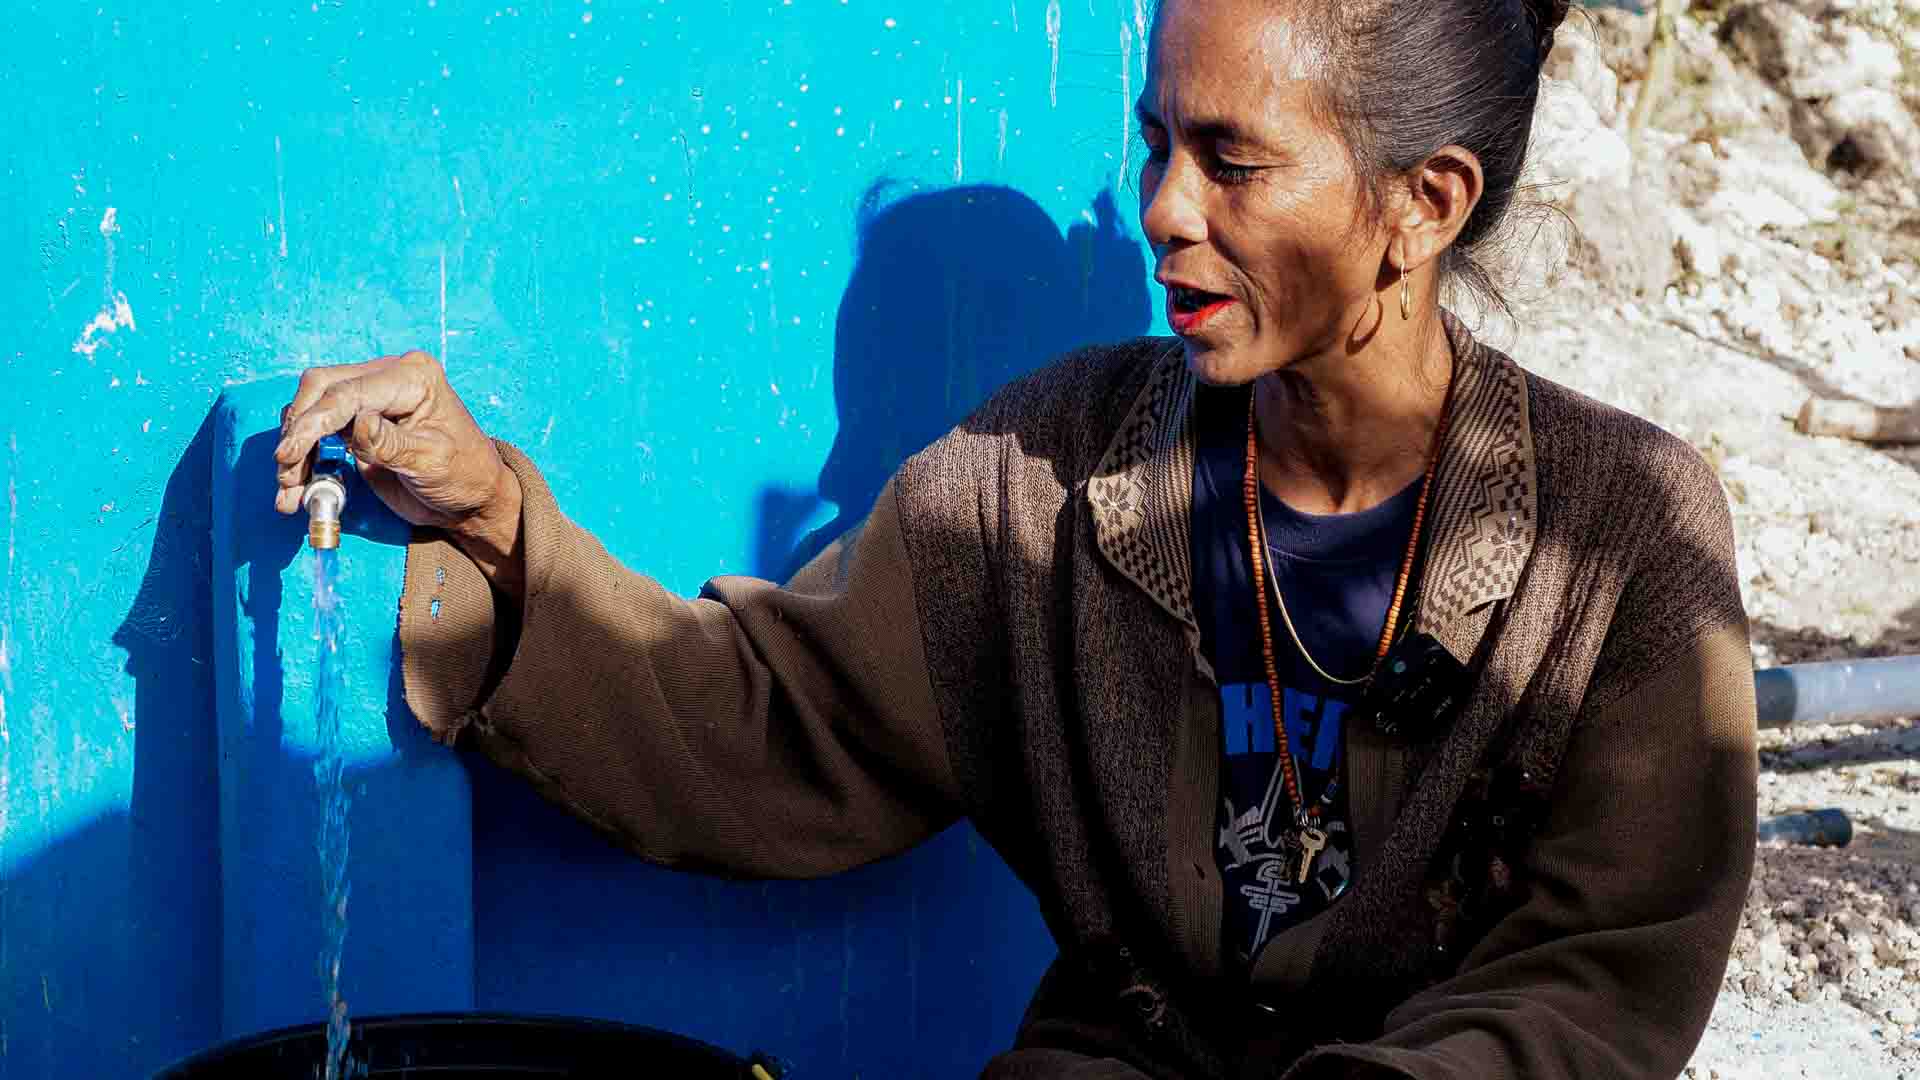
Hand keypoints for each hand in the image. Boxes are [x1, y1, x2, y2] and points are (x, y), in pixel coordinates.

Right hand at [275, 351, 523, 591]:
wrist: (470, 500)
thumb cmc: (464, 476)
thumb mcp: (433, 462)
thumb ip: (392, 444)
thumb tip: (357, 425)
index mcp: (413, 378)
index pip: (349, 392)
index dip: (314, 422)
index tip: (290, 455)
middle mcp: (388, 378)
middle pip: (321, 389)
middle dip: (298, 432)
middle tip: (287, 473)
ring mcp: (370, 398)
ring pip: (312, 408)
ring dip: (295, 449)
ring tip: (289, 491)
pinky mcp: (357, 422)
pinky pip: (318, 431)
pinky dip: (303, 458)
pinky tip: (296, 488)